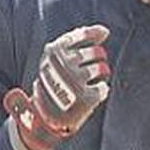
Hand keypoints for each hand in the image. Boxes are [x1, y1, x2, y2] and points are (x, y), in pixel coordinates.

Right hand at [4, 24, 111, 149]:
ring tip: (90, 81)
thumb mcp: (54, 60)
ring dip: (100, 74)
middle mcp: (64, 64)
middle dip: (98, 59)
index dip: (95, 33)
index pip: (81, 35)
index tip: (104, 34)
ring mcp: (75, 82)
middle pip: (96, 52)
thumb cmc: (54, 84)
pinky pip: (103, 87)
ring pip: (102, 68)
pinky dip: (100, 91)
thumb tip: (105, 31)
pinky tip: (90, 95)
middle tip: (89, 69)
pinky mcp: (85, 98)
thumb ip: (77, 42)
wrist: (44, 119)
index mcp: (53, 52)